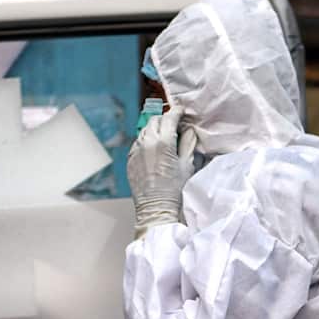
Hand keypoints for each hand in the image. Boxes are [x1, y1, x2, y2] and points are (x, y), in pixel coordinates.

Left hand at [128, 106, 195, 237]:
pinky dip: (147, 140)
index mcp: (163, 142)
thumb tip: (188, 130)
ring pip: (145, 130)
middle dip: (166, 119)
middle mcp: (146, 142)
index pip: (169, 117)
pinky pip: (139, 142)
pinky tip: (155, 149)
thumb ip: (188, 143)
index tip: (182, 111)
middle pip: (155, 120)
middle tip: (176, 124)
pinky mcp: (130, 159)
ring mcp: (136, 150)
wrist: (155, 207)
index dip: (177, 111)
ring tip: (166, 136)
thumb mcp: (187, 165)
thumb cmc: (175, 189)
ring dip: (156, 128)